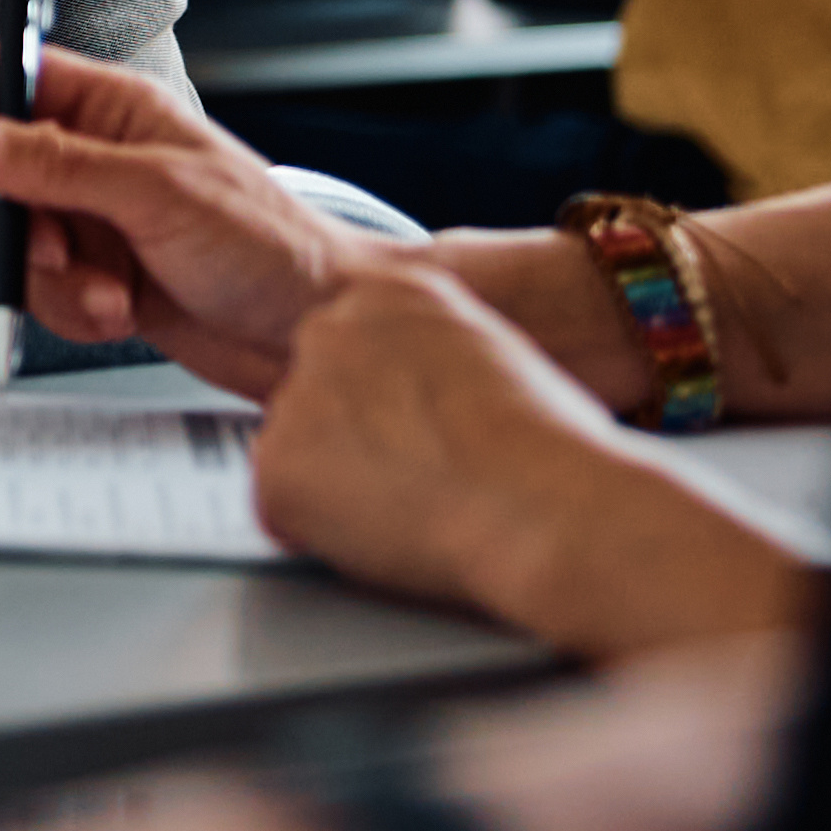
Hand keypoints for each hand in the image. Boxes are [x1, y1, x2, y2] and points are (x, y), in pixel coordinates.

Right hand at [0, 46, 353, 399]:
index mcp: (116, 109)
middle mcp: (98, 158)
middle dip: (18, 225)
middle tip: (58, 251)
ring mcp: (97, 220)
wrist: (318, 333)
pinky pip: (42, 291)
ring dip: (51, 282)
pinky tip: (121, 313)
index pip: (12, 78)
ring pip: (16, 241)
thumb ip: (55, 164)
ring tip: (111, 296)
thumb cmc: (270, 246)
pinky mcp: (99, 276)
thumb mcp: (156, 193)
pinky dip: (70, 312)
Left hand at [254, 258, 821, 654]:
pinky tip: (391, 537)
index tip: (424, 435)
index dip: (391, 407)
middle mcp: (329, 328)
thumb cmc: (553, 449)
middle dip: (353, 441)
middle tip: (419, 479)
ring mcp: (294, 395)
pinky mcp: (276, 466)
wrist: (548, 503)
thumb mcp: (497, 355)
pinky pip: (283, 512)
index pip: (356, 347)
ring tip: (418, 510)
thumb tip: (423, 397)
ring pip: (299, 456)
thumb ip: (436, 358)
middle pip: (316, 395)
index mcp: (391, 293)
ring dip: (339, 489)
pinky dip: (321, 536)